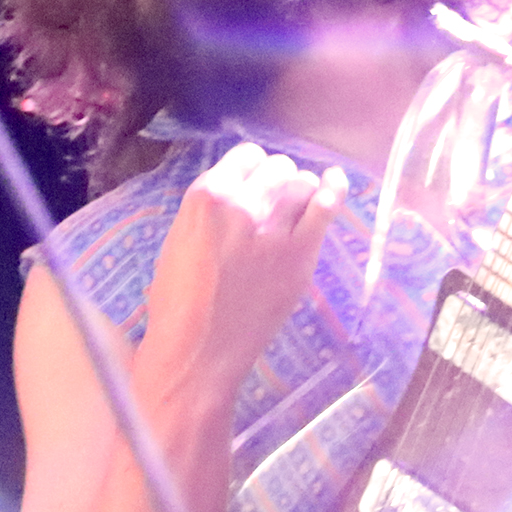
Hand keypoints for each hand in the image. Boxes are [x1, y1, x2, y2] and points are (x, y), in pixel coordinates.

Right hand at [141, 142, 347, 390]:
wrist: (197, 354)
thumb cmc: (177, 304)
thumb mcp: (179, 240)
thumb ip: (210, 210)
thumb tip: (239, 192)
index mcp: (205, 197)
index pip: (245, 156)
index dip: (252, 169)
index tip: (254, 184)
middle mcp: (242, 205)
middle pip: (277, 168)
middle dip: (276, 181)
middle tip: (272, 204)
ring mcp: (274, 230)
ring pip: (302, 184)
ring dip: (300, 192)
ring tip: (295, 209)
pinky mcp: (300, 256)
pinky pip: (325, 208)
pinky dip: (333, 191)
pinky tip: (335, 184)